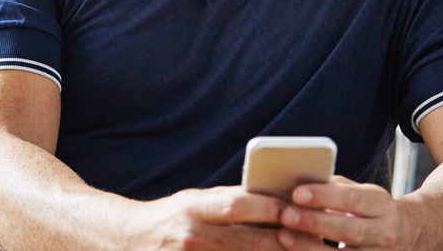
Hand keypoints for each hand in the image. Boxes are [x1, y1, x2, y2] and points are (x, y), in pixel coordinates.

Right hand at [119, 185, 291, 250]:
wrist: (130, 240)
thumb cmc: (171, 217)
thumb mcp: (195, 201)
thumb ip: (228, 202)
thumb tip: (273, 199)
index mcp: (195, 208)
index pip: (237, 204)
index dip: (269, 208)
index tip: (296, 208)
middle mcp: (194, 235)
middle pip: (248, 241)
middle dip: (283, 242)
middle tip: (313, 241)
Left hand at [277, 175, 408, 249]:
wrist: (404, 234)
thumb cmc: (369, 208)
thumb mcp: (360, 192)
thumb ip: (333, 188)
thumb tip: (297, 184)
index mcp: (382, 205)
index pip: (353, 200)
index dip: (325, 196)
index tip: (297, 193)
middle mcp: (384, 233)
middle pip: (350, 230)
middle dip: (315, 223)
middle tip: (286, 215)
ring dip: (310, 246)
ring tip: (284, 236)